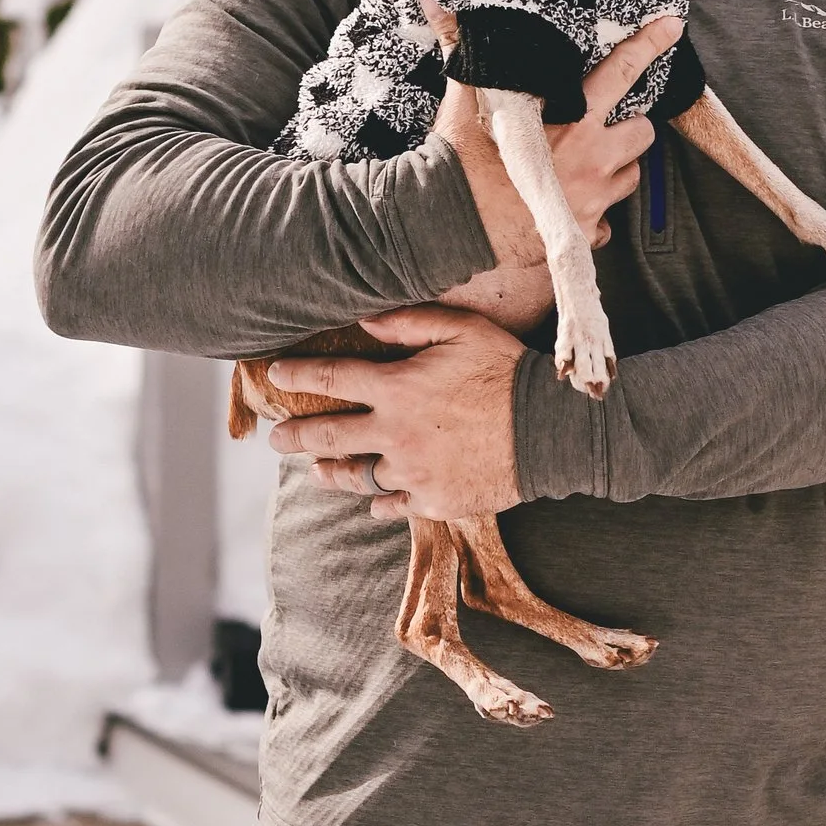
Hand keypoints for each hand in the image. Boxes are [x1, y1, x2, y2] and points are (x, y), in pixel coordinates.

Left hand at [267, 309, 525, 522]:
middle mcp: (394, 434)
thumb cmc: (508, 372)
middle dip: (294, 436)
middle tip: (277, 439)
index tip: (275, 375)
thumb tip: (364, 319)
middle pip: (328, 436)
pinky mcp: (433, 501)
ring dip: (330, 472)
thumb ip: (410, 322)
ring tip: (316, 471)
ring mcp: (411, 473)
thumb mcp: (463, 330)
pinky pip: (393, 506)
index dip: (297, 375)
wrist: (550, 431)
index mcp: (397, 388)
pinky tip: (372, 503)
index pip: (331, 378)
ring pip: (355, 476)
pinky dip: (379, 504)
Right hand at [442, 13, 681, 266]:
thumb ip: (460, 47)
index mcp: (569, 118)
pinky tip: (566, 206)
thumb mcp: (464, 101)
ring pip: (630, 177)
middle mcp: (591, 158)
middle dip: (630, 128)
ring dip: (615, 170)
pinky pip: (607, 223)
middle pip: (643, 132)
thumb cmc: (458, 161)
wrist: (448, 226)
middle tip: (603, 129)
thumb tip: (435, 0)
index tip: (671, 27)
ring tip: (581, 168)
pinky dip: (593, 216)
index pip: (621, 71)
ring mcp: (592, 199)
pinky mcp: (585, 233)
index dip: (649, 45)